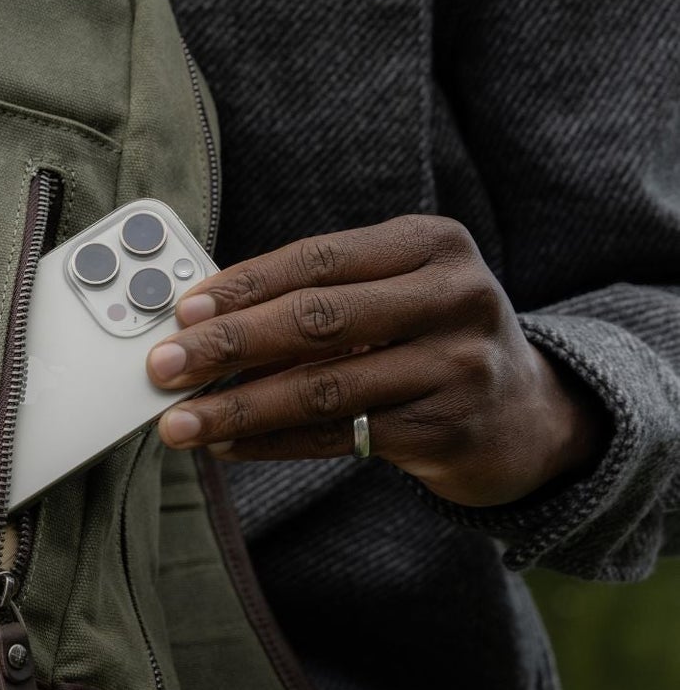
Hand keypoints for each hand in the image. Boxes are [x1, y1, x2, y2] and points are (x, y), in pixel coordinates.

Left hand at [145, 215, 605, 506]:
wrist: (527, 415)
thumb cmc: (431, 339)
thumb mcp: (396, 294)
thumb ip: (318, 297)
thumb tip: (202, 324)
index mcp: (432, 244)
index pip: (318, 259)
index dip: (243, 286)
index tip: (181, 311)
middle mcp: (453, 297)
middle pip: (317, 320)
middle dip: (227, 346)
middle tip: (163, 366)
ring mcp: (457, 366)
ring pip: (322, 388)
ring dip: (237, 407)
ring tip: (180, 421)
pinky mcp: (446, 430)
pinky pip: (338, 436)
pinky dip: (273, 442)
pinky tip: (228, 446)